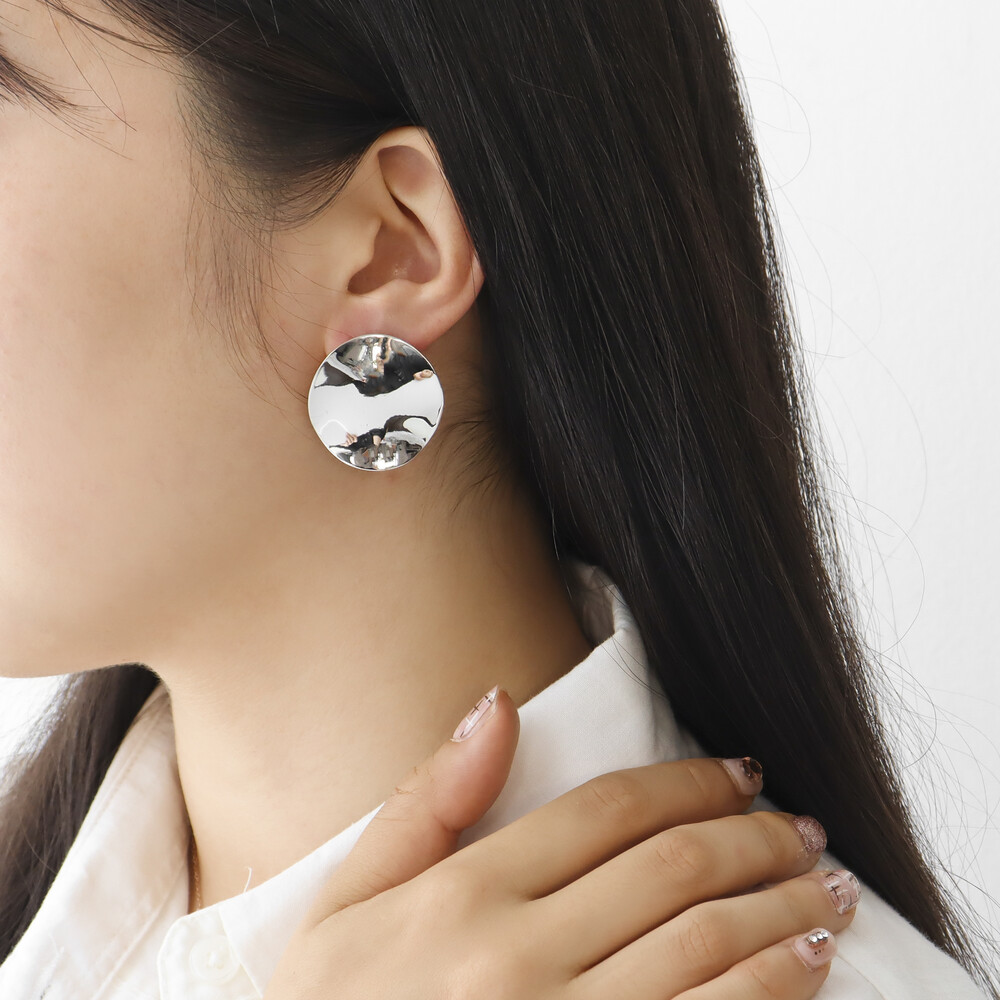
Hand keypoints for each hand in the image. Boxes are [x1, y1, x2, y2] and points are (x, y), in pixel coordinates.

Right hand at [264, 687, 856, 998]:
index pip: (608, 812)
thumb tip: (495, 705)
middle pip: (673, 871)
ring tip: (826, 890)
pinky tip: (803, 969)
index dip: (689, 782)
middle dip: (756, 838)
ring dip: (783, 910)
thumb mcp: (345, 906)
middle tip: (800, 827)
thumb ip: (424, 803)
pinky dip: (770, 994)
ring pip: (708, 950)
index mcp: (465, 897)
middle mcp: (519, 961)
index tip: (739, 773)